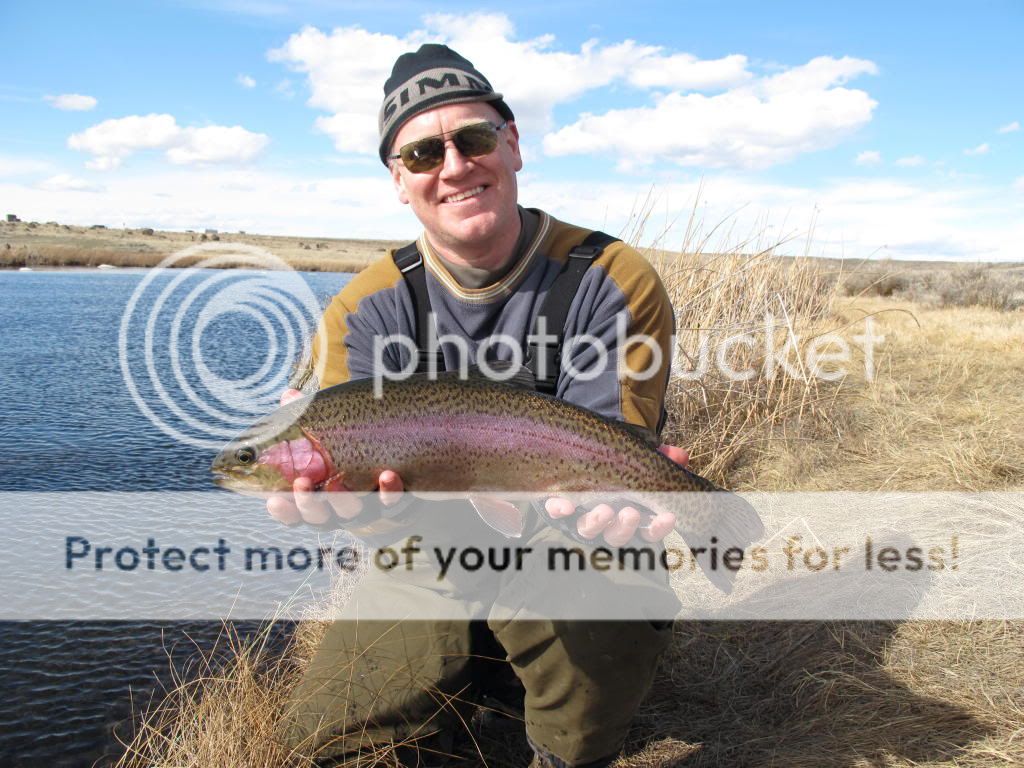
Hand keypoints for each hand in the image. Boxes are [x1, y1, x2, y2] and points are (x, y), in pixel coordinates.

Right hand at [264, 389, 404, 526]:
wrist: (394, 467)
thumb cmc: (346, 452)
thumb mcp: (324, 437)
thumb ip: (304, 421)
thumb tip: (288, 396)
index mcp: (316, 499)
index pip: (293, 513)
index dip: (283, 511)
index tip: (273, 500)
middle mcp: (337, 510)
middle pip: (318, 517)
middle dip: (308, 502)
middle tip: (302, 482)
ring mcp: (366, 509)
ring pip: (352, 514)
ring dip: (345, 501)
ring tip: (339, 481)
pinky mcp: (394, 504)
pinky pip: (392, 504)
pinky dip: (388, 492)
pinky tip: (386, 475)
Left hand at [543, 444, 689, 544]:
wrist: (580, 453)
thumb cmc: (618, 462)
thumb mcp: (639, 457)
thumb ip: (660, 458)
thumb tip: (680, 456)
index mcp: (630, 517)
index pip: (649, 531)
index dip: (659, 527)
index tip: (669, 517)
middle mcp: (605, 524)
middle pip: (616, 536)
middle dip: (625, 527)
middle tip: (631, 514)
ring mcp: (580, 518)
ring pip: (588, 529)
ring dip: (597, 522)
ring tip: (604, 510)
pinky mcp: (557, 507)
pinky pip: (556, 513)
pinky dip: (559, 510)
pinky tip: (564, 506)